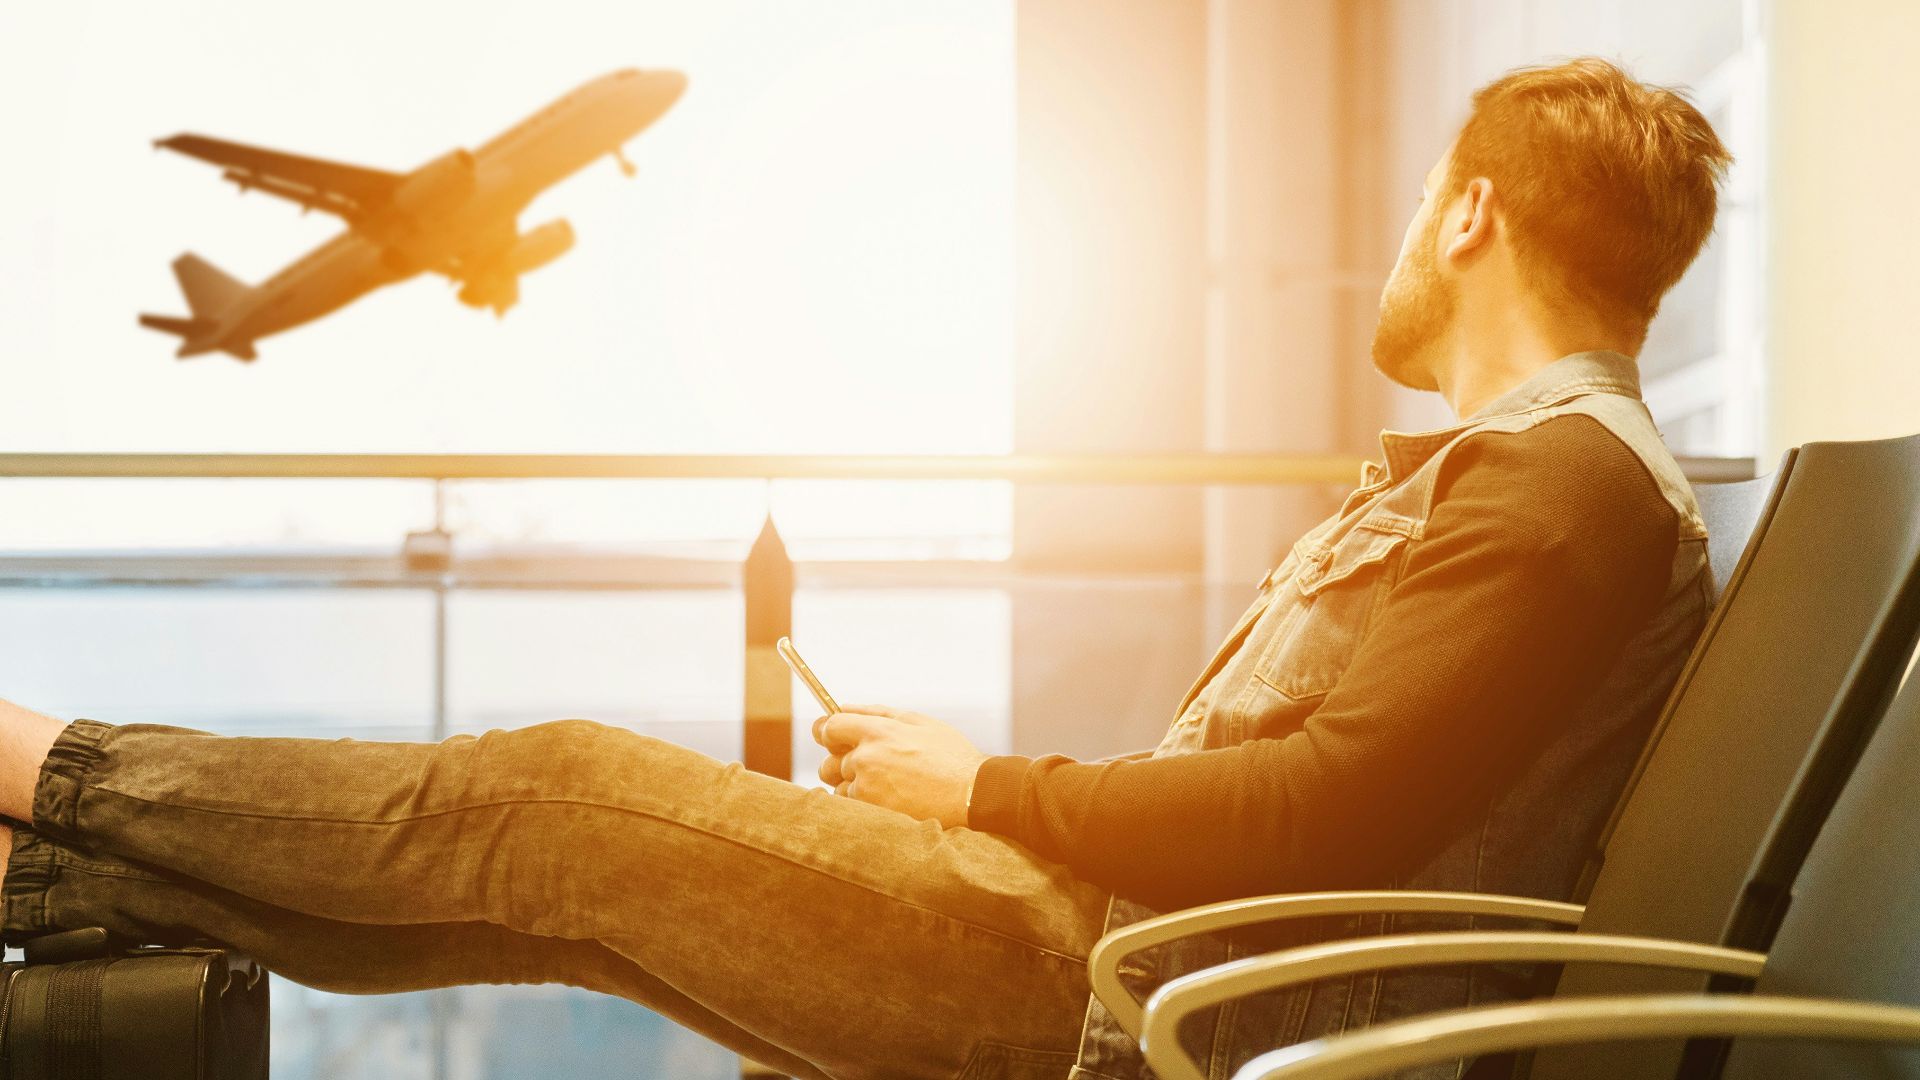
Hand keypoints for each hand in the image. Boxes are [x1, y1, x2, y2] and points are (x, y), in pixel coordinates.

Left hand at [812, 704, 986, 828]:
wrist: (971, 795)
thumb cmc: (949, 756)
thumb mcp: (919, 722)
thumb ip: (877, 712)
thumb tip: (842, 706)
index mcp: (878, 732)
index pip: (829, 728)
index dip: (827, 733)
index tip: (833, 739)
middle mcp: (866, 759)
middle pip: (829, 762)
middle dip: (841, 764)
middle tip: (870, 768)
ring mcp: (867, 788)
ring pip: (839, 788)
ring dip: (853, 787)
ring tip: (886, 786)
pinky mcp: (870, 812)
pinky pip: (851, 807)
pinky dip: (863, 805)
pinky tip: (890, 801)